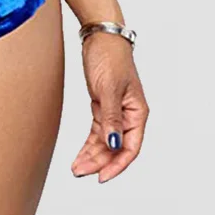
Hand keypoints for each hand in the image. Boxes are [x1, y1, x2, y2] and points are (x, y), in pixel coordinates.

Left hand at [71, 32, 148, 182]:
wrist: (100, 37)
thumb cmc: (110, 57)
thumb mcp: (109, 88)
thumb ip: (112, 118)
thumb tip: (114, 144)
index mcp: (138, 112)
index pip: (131, 147)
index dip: (117, 165)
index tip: (101, 177)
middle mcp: (129, 115)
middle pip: (117, 148)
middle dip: (100, 162)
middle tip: (80, 172)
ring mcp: (115, 112)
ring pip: (106, 142)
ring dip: (93, 156)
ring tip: (77, 167)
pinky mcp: (103, 106)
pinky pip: (98, 132)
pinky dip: (89, 143)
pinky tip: (80, 154)